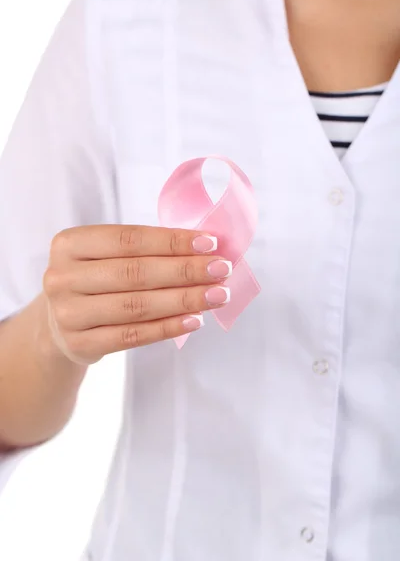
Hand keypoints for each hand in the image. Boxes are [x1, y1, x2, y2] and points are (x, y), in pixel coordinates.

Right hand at [43, 225, 230, 363]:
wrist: (60, 324)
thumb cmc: (96, 280)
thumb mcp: (106, 256)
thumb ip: (146, 250)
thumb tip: (205, 248)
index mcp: (69, 243)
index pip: (129, 239)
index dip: (172, 241)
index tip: (211, 243)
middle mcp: (61, 277)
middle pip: (134, 273)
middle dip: (185, 270)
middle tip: (222, 270)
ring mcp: (67, 313)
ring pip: (136, 306)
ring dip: (184, 300)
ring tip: (217, 295)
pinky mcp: (79, 344)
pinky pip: (133, 336)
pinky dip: (168, 327)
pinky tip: (196, 320)